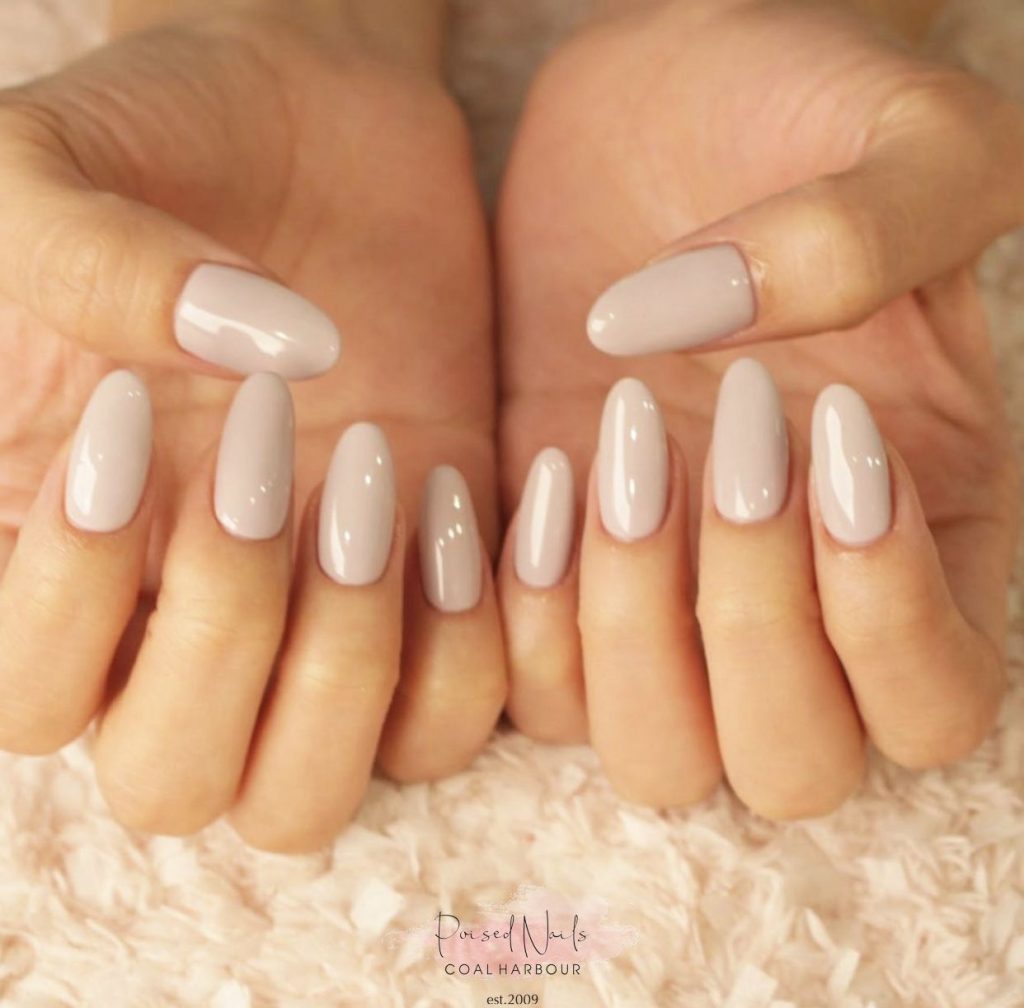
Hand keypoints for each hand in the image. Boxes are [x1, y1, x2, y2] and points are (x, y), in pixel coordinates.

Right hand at [0, 0, 505, 849]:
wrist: (316, 127)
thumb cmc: (164, 141)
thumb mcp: (58, 173)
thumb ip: (84, 264)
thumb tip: (243, 363)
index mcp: (61, 547)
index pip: (30, 700)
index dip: (74, 597)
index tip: (138, 418)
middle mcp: (183, 615)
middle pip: (177, 780)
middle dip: (231, 641)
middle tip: (277, 453)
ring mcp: (317, 617)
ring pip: (312, 792)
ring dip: (352, 665)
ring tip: (376, 479)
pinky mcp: (438, 590)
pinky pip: (452, 718)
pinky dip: (472, 641)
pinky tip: (464, 489)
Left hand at [496, 0, 1021, 817]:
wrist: (655, 111)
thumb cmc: (799, 112)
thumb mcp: (900, 135)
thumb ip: (864, 233)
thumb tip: (679, 341)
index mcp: (925, 531)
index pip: (935, 701)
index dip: (883, 616)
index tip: (828, 432)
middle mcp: (795, 596)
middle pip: (788, 766)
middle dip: (747, 630)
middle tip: (714, 444)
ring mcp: (664, 593)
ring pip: (656, 755)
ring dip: (625, 636)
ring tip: (609, 452)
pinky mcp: (552, 566)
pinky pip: (531, 686)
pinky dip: (524, 614)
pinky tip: (536, 473)